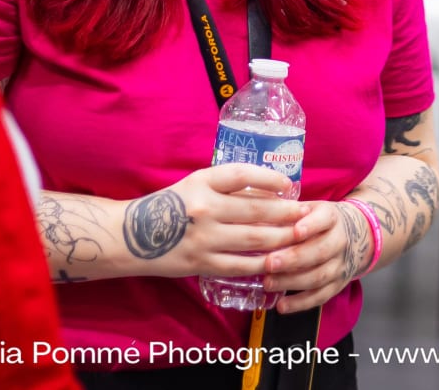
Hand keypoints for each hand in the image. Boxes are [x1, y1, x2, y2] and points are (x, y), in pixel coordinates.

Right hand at [122, 164, 307, 280]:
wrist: (132, 236)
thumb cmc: (171, 205)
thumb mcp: (195, 185)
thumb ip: (227, 187)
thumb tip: (270, 191)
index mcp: (202, 182)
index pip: (242, 175)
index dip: (269, 178)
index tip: (288, 184)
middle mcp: (205, 208)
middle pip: (257, 210)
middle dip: (287, 213)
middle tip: (306, 214)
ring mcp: (205, 238)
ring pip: (255, 239)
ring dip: (282, 238)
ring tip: (300, 237)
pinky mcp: (203, 263)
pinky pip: (241, 265)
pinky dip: (263, 263)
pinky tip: (278, 261)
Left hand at [261, 201, 373, 314]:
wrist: (357, 234)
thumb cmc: (320, 221)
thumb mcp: (310, 208)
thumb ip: (289, 211)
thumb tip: (259, 212)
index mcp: (332, 217)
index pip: (324, 219)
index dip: (310, 225)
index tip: (295, 231)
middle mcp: (340, 241)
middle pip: (320, 251)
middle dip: (293, 259)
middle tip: (269, 263)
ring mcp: (340, 265)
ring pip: (319, 276)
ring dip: (292, 282)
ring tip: (268, 283)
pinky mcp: (337, 284)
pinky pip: (320, 296)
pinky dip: (300, 303)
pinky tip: (282, 305)